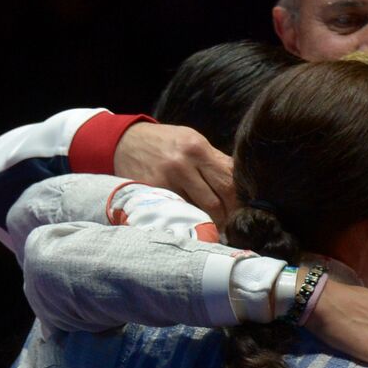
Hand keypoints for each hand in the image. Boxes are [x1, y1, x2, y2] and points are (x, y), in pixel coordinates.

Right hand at [113, 123, 234, 226]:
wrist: (123, 141)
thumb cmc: (165, 143)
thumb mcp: (191, 141)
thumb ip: (215, 160)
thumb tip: (240, 182)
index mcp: (197, 148)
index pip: (228, 181)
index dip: (239, 200)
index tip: (244, 210)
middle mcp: (182, 164)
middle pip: (217, 200)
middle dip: (228, 216)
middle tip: (232, 225)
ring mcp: (166, 180)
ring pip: (198, 210)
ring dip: (209, 221)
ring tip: (215, 226)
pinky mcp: (153, 193)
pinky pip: (178, 211)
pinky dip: (188, 219)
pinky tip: (193, 222)